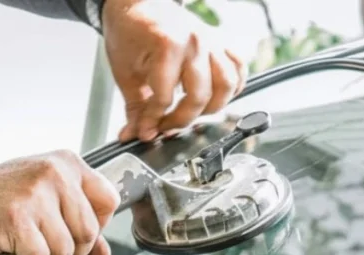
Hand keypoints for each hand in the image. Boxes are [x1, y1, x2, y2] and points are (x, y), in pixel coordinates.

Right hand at [0, 151, 119, 254]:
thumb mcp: (44, 199)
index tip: (77, 239)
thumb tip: (104, 254)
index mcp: (66, 164)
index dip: (98, 229)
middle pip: (88, 232)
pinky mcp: (17, 218)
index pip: (108, 201)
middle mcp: (54, 175)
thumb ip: (76, 222)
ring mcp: (35, 196)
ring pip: (65, 249)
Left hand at [102, 0, 246, 142]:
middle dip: (181, 120)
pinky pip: (238, 68)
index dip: (154, 121)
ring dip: (210, 108)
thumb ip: (135, 108)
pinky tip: (214, 98)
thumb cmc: (130, 34)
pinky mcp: (221, 42)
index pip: (165, 98)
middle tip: (165, 127)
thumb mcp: (125, 75)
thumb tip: (138, 134)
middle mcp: (196, 42)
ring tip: (190, 115)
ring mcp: (212, 41)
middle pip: (200, 97)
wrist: (139, 5)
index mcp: (168, 46)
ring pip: (226, 85)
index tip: (146, 132)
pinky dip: (232, 88)